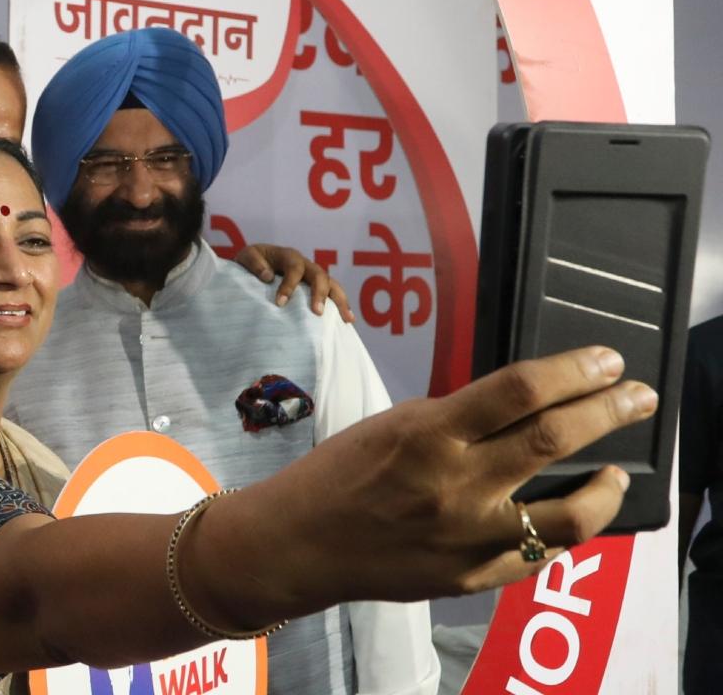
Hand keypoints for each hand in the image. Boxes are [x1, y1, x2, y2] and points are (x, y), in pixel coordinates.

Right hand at [193, 347, 654, 624]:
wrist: (299, 542)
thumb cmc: (339, 473)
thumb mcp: (394, 424)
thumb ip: (457, 419)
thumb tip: (521, 409)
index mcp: (430, 434)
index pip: (522, 390)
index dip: (576, 369)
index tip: (606, 359)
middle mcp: (456, 484)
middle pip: (555, 439)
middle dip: (610, 410)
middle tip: (638, 396)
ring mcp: (468, 537)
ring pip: (569, 513)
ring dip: (607, 485)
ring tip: (617, 468)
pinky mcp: (471, 577)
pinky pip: (539, 553)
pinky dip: (564, 529)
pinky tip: (571, 513)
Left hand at [233, 243, 353, 320]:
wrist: (254, 265)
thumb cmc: (251, 262)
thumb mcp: (247, 256)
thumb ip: (254, 263)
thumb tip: (268, 276)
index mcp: (288, 256)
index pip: (294, 268)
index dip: (289, 285)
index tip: (280, 303)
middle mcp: (305, 264)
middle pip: (319, 274)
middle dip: (319, 293)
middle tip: (317, 312)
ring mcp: (312, 276)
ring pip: (332, 284)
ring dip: (340, 300)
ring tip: (347, 319)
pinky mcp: (315, 288)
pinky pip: (332, 294)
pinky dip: (341, 305)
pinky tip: (348, 321)